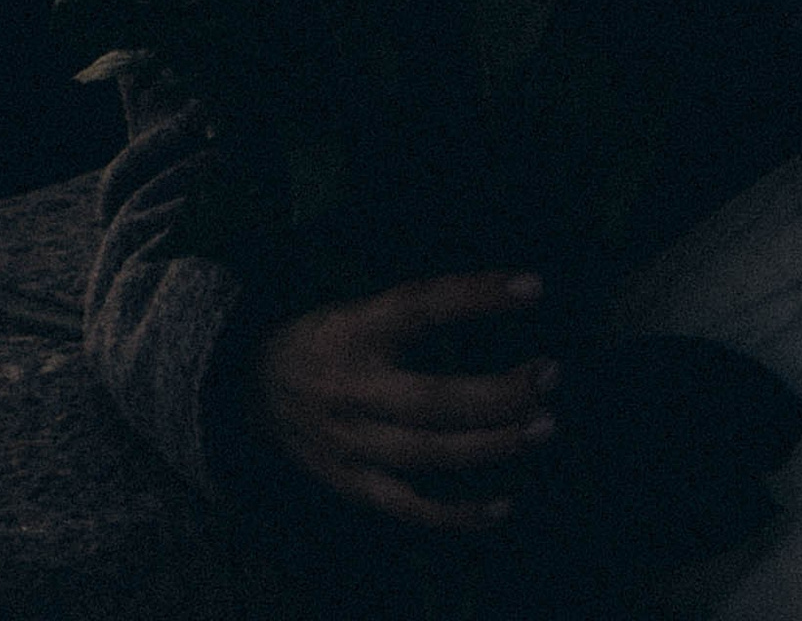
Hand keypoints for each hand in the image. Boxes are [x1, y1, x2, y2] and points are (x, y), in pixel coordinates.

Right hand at [254, 272, 557, 531]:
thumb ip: (411, 311)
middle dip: (498, 392)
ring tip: (542, 426)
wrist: (250, 389)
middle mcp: (351, 389)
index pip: (422, 306)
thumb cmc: (324, 338)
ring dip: (491, 445)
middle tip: (550, 374)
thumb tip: (494, 296)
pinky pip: (408, 508)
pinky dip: (456, 513)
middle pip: (432, 399)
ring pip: (427, 454)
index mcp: (353, 329)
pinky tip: (502, 505)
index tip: (534, 288)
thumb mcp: (355, 305)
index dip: (477, 297)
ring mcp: (349, 445)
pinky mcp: (350, 485)